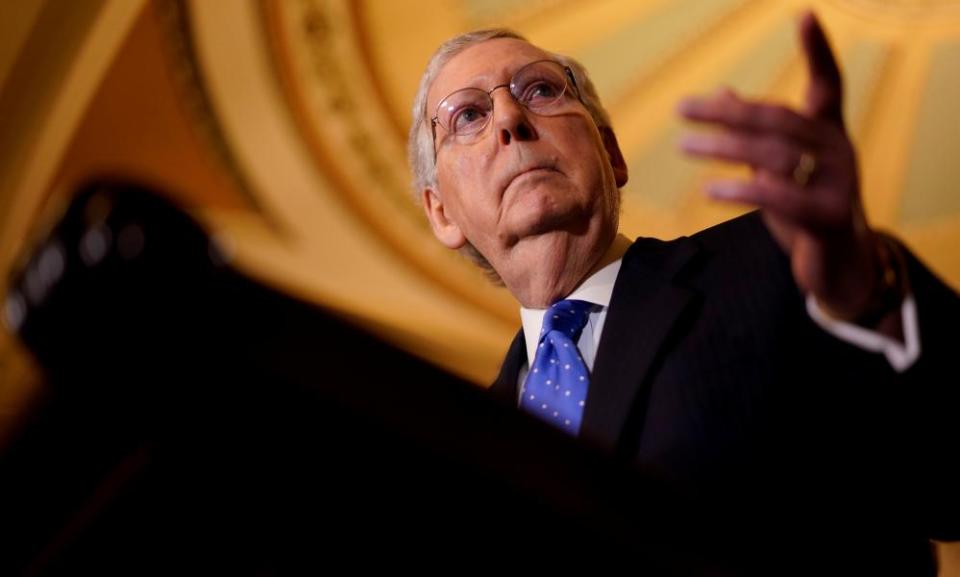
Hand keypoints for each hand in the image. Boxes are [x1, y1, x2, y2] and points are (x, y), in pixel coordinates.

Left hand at [677, 10, 888, 323]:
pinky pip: (780, 196)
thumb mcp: (780, 168)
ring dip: (724, 148)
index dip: (818, 50)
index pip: (828, 83)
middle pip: (779, 118)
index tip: (803, 15)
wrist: (840, 265)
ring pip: (774, 154)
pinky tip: (710, 190)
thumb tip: (722, 94)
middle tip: (682, 108)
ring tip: (684, 146)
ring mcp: (838, 183)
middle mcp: (838, 150)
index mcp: (829, 133)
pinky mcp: (826, 217)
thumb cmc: (805, 208)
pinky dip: (742, 190)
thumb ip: (756, 134)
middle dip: (726, 111)